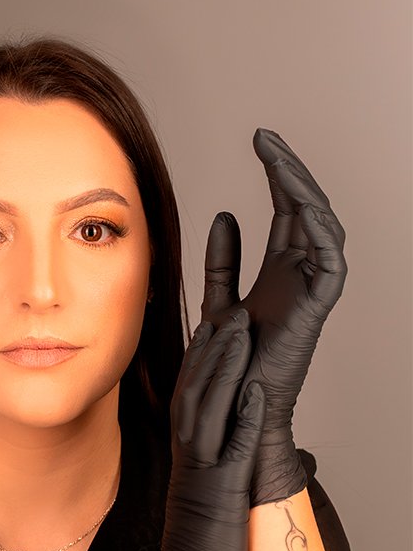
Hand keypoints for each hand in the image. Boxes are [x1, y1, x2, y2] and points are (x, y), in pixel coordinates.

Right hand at [112, 312, 264, 550]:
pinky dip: (245, 422)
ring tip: (241, 330)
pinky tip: (259, 393)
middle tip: (226, 310)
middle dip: (212, 349)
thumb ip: (200, 480)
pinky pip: (234, 455)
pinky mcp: (220, 501)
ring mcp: (203, 479)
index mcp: (187, 465)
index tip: (211, 327)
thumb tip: (211, 463)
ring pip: (210, 412)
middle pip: (196, 394)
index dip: (202, 362)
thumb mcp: (195, 511)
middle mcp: (190, 464)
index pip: (190, 402)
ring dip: (226, 369)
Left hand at [202, 129, 346, 505]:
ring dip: (302, 192)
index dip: (276, 175)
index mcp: (280, 272)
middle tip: (265, 139)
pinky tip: (299, 206)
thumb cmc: (226, 366)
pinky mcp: (318, 309)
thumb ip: (223, 262)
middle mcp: (301, 277)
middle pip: (305, 210)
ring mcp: (311, 291)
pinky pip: (331, 263)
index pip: (285, 211)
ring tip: (277, 161)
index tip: (257, 141)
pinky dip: (320, 233)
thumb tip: (225, 217)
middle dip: (289, 171)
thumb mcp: (217, 300)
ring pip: (322, 228)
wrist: (231, 411)